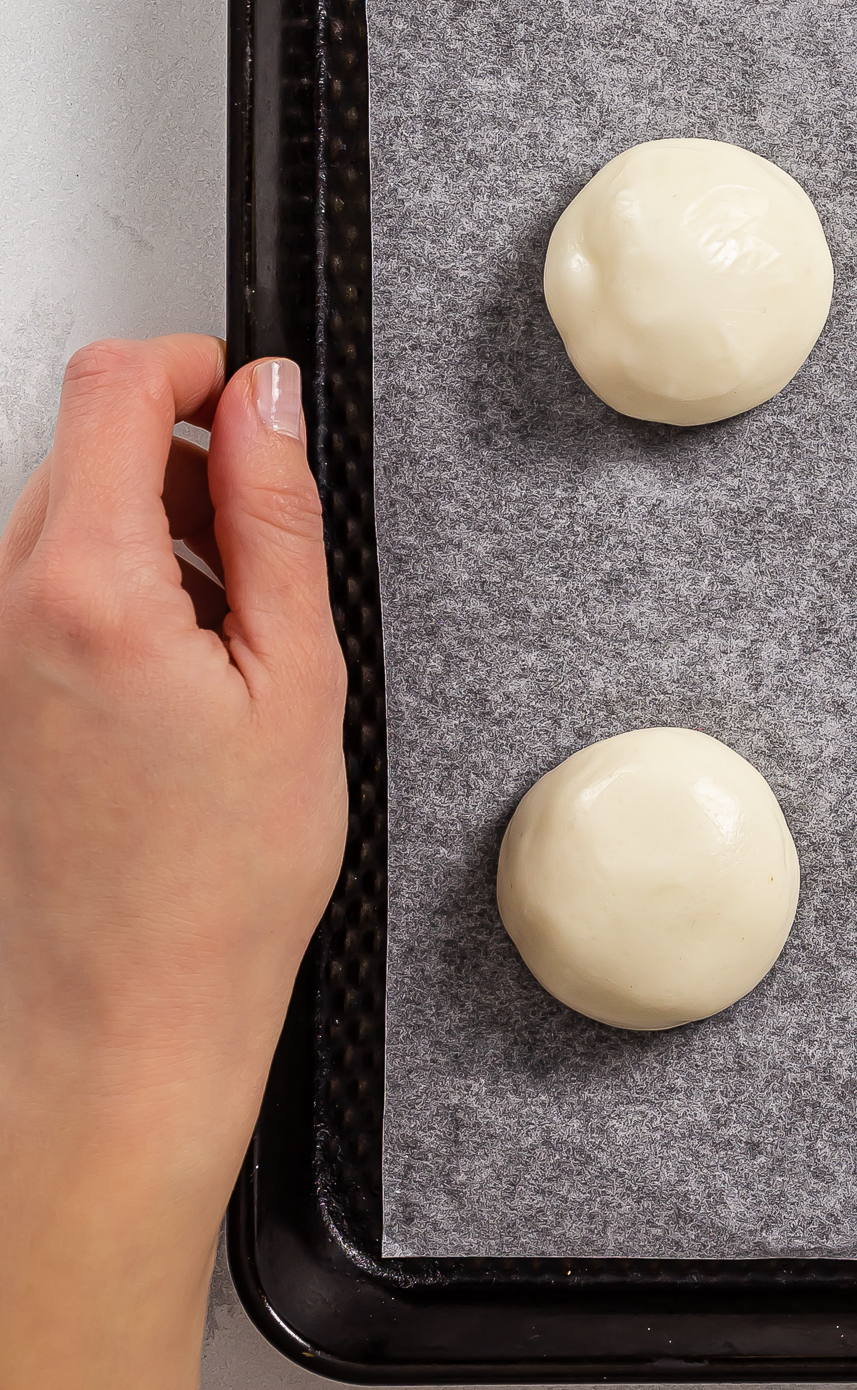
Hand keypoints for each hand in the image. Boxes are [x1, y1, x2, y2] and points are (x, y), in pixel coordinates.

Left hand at [0, 336, 345, 1389]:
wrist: (125, 1025)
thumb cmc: (215, 887)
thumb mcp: (295, 676)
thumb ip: (276, 516)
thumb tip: (272, 402)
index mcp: (86, 585)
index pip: (116, 382)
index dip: (197, 364)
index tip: (255, 400)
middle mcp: (7, 605)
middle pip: (88, 443)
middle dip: (187, 460)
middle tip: (270, 555)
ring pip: (70, 514)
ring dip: (157, 532)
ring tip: (232, 643)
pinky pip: (51, 588)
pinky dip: (124, 594)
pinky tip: (185, 687)